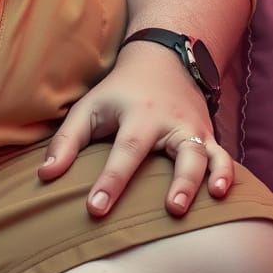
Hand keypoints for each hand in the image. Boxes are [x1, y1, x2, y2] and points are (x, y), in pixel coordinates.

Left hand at [37, 41, 233, 216]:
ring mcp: (192, 128)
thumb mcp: (88, 107)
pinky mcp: (208, 135)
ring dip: (204, 181)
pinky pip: (223, 156)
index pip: (124, 151)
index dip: (111, 181)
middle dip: (177, 183)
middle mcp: (168, 121)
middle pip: (177, 151)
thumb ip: (66, 141)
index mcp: (136, 115)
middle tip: (171, 211)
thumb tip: (45, 175)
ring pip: (205, 155)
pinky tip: (223, 194)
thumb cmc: (118, 93)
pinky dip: (227, 174)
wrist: (160, 61)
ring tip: (199, 206)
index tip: (96, 208)